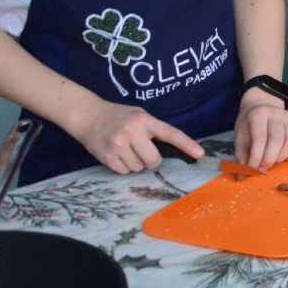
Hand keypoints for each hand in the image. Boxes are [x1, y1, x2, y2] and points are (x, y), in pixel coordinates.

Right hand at [73, 101, 203, 175]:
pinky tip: (117, 155)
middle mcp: (132, 131)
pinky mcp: (107, 157)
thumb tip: (170, 148)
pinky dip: (123, 167)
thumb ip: (153, 129)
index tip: (200, 154)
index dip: (187, 145)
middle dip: (152, 160)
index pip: (171, 133)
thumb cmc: (118, 115)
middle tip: (143, 151)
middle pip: (154, 160)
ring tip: (126, 150)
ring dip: (136, 163)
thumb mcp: (139, 115)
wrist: (87, 115)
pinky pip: (124, 172)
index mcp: (144, 120)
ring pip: (138, 168)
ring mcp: (118, 145)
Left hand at [235, 90, 287, 169]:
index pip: (260, 138)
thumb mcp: (240, 136)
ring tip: (273, 161)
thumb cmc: (249, 124)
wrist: (261, 107)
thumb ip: (242, 154)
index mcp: (259, 114)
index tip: (253, 169)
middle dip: (269, 159)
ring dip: (282, 157)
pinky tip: (286, 158)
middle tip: (263, 168)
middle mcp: (277, 114)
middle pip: (277, 140)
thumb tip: (246, 172)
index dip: (256, 157)